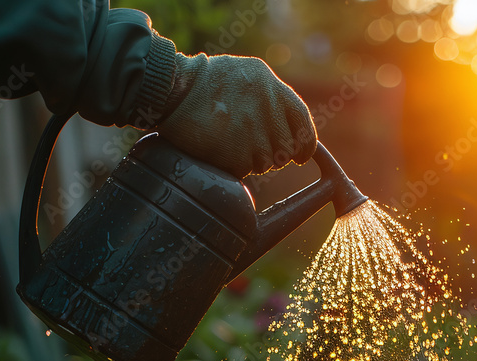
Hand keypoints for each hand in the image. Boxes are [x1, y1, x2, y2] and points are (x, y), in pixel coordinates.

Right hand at [156, 53, 317, 177]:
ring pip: (267, 162)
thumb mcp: (245, 73)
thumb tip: (290, 125)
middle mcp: (267, 108)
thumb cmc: (204, 81)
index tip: (301, 155)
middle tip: (254, 148)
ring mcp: (253, 132)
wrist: (170, 88)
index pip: (302, 122)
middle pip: (286, 148)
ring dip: (253, 160)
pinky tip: (220, 150)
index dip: (305, 144)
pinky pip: (246, 170)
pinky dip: (235, 166)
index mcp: (272, 87)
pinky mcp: (236, 152)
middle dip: (275, 154)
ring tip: (231, 143)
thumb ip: (271, 96)